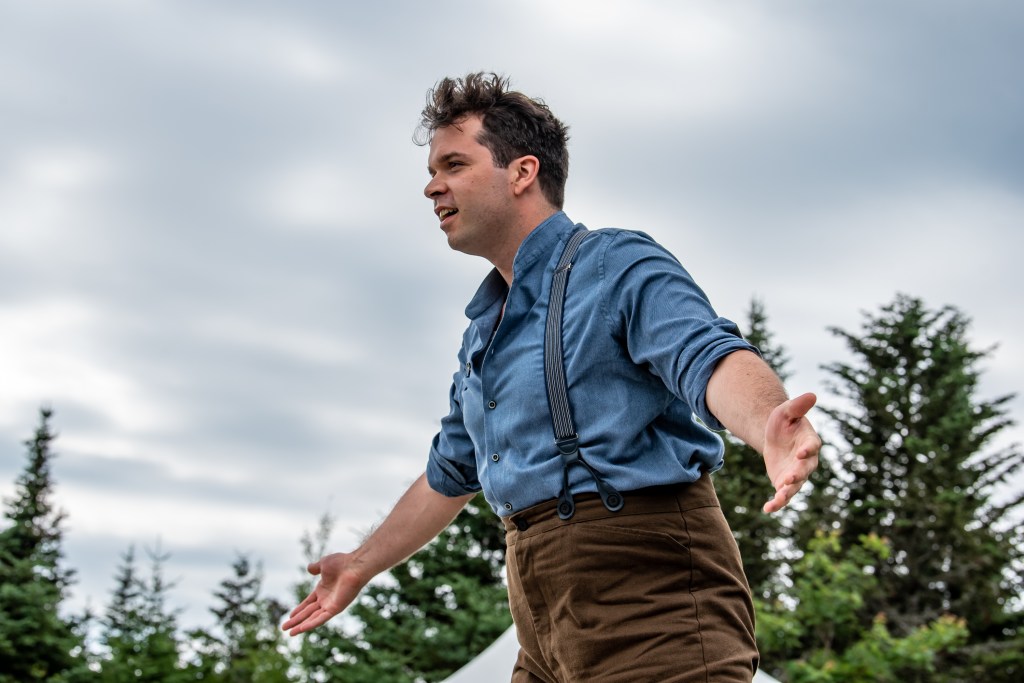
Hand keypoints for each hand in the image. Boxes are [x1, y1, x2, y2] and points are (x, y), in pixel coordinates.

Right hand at [282, 552, 366, 635]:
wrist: (355, 565)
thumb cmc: (342, 563)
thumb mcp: (324, 564)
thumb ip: (316, 567)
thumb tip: (309, 568)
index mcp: (323, 589)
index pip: (308, 603)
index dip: (298, 609)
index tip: (289, 616)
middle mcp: (326, 599)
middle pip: (308, 612)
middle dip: (296, 620)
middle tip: (283, 628)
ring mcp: (331, 605)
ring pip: (313, 618)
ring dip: (301, 626)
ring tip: (290, 633)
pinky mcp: (336, 608)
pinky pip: (321, 618)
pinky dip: (311, 624)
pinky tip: (301, 629)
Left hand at [762, 392, 820, 513]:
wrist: (775, 437)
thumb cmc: (784, 422)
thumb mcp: (786, 411)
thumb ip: (797, 406)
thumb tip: (812, 394)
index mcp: (809, 441)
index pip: (812, 446)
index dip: (809, 449)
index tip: (803, 452)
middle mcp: (806, 461)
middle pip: (805, 470)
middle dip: (798, 474)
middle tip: (789, 478)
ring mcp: (796, 474)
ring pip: (795, 486)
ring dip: (787, 492)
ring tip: (779, 498)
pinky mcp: (784, 483)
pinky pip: (782, 495)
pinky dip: (777, 503)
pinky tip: (767, 509)